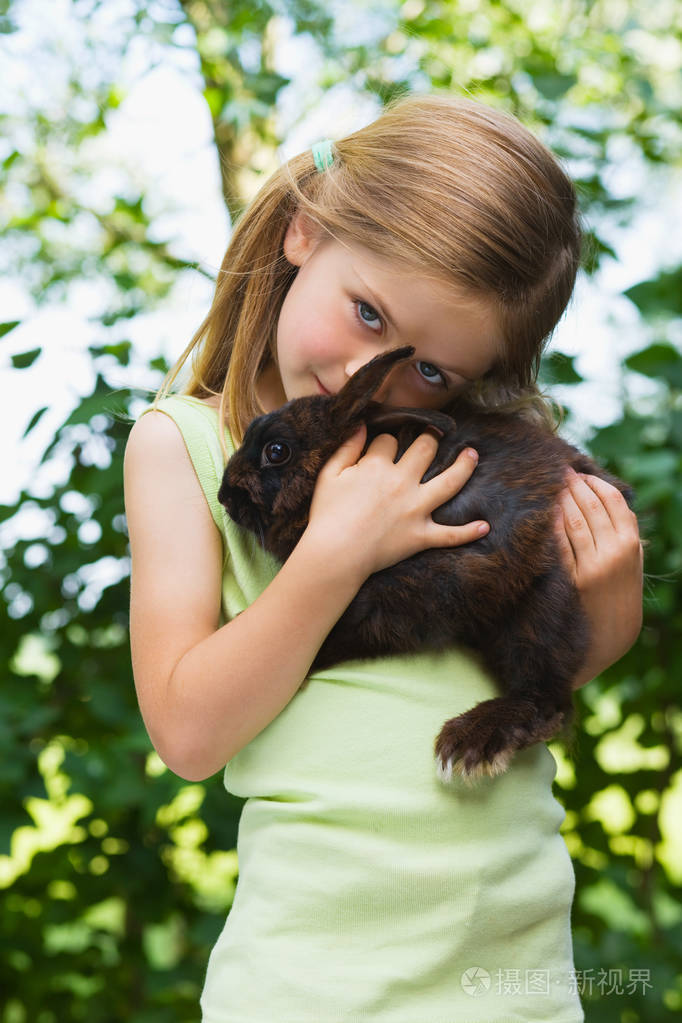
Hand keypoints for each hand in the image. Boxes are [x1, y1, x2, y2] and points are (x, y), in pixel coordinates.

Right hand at [305, 425, 488, 581]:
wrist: (335, 554)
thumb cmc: (327, 515)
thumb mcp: (328, 475)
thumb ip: (346, 447)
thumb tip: (361, 425)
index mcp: (377, 466)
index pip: (389, 440)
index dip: (385, 441)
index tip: (383, 447)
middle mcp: (402, 482)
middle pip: (425, 449)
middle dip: (430, 438)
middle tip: (435, 435)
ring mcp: (415, 509)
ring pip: (449, 482)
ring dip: (464, 466)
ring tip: (472, 454)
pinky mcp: (421, 536)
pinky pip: (450, 535)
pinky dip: (468, 532)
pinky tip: (484, 526)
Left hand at [555, 469, 642, 687]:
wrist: (609, 637)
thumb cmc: (620, 597)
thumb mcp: (633, 566)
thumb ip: (626, 537)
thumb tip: (610, 503)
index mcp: (632, 545)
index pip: (613, 502)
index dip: (596, 483)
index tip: (582, 474)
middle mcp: (613, 552)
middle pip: (591, 506)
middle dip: (574, 485)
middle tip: (560, 472)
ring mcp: (591, 565)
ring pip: (574, 521)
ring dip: (561, 499)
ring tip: (552, 486)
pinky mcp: (572, 578)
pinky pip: (559, 543)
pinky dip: (552, 524)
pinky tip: (545, 513)